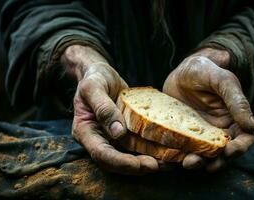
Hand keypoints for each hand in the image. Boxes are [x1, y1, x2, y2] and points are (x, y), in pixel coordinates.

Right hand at [61, 45, 160, 174]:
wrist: (101, 73)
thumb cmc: (94, 77)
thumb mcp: (94, 87)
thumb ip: (103, 108)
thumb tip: (118, 132)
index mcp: (85, 131)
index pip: (101, 154)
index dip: (120, 162)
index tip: (139, 165)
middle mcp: (99, 139)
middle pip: (116, 162)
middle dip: (137, 167)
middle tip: (158, 166)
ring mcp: (112, 137)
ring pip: (129, 157)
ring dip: (147, 162)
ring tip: (168, 163)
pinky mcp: (125, 133)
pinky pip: (137, 145)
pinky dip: (151, 150)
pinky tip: (167, 151)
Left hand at [163, 48, 253, 171]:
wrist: (180, 71)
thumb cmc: (204, 71)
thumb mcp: (222, 80)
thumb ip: (237, 101)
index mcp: (234, 118)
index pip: (244, 139)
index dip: (240, 148)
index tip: (230, 151)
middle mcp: (219, 129)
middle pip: (223, 152)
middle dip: (217, 161)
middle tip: (208, 165)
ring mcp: (200, 133)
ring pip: (203, 153)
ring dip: (199, 161)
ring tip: (189, 163)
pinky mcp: (184, 134)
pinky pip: (185, 147)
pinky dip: (181, 154)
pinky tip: (173, 157)